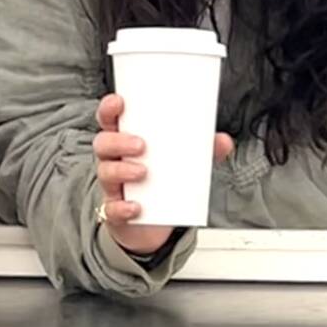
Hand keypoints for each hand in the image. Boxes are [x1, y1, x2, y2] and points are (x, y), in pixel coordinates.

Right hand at [93, 94, 234, 257]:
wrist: (152, 225)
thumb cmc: (160, 183)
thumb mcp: (180, 163)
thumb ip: (201, 151)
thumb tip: (223, 141)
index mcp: (125, 142)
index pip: (110, 120)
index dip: (109, 109)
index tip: (119, 102)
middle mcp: (115, 161)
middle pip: (103, 143)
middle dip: (118, 141)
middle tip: (141, 144)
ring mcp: (114, 186)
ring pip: (106, 172)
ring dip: (122, 170)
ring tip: (143, 171)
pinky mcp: (116, 211)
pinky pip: (112, 208)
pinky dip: (122, 207)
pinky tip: (136, 206)